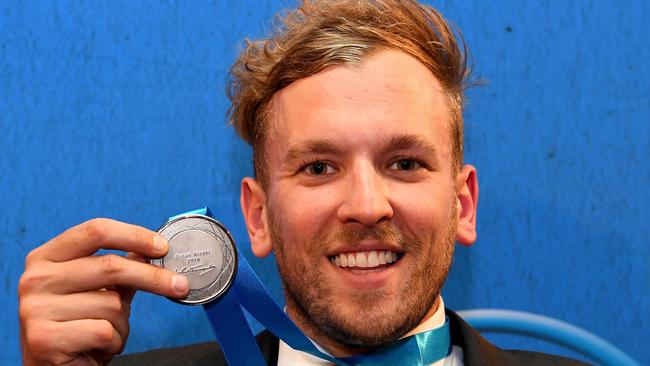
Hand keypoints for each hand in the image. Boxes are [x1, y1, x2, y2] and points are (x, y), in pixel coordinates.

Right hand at [18, 218, 189, 365]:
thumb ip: (120, 268)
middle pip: (111, 265)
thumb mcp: (99, 290)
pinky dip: (114, 341)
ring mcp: (35, 309)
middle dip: (153, 278)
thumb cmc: (78, 327)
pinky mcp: (44, 338)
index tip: (163, 247)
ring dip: (122, 322)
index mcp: (45, 257)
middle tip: (180, 284)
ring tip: (107, 332)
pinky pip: (104, 330)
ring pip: (111, 303)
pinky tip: (98, 347)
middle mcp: (35, 279)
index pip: (96, 231)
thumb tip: (155, 250)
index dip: (134, 236)